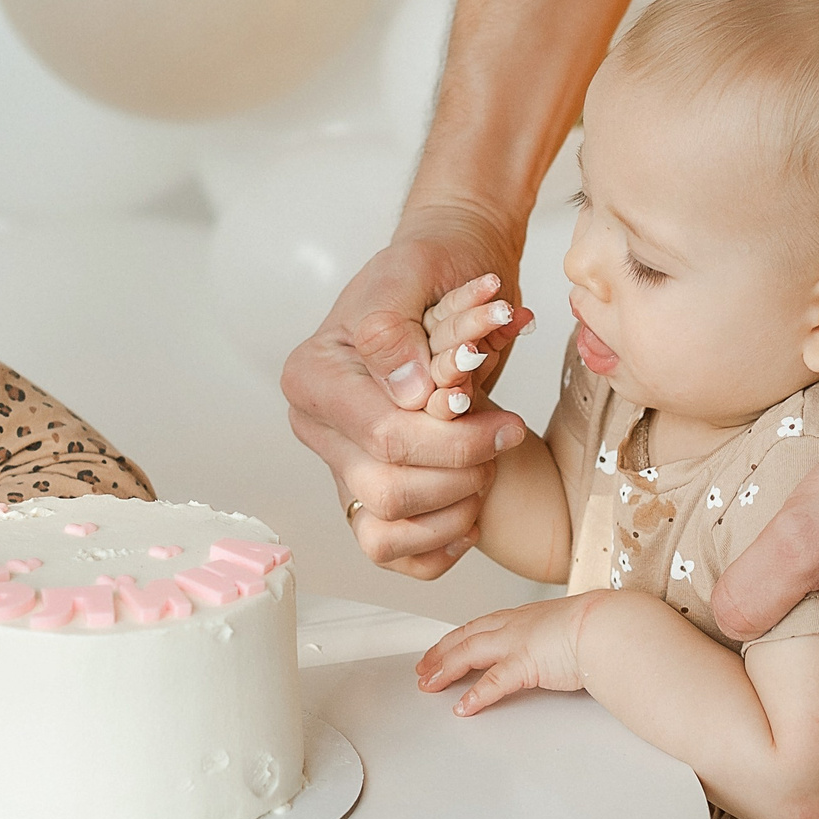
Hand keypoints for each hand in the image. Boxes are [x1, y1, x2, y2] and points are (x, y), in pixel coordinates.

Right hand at [282, 222, 532, 579]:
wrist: (447, 277)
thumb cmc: (431, 267)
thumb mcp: (413, 271)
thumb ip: (395, 328)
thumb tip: (407, 391)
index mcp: (313, 376)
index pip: (382, 435)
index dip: (452, 440)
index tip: (505, 422)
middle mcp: (317, 426)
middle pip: (387, 488)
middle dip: (461, 473)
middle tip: (505, 439)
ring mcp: (340, 464)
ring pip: (388, 528)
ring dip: (454, 508)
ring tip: (491, 465)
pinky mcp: (366, 492)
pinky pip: (393, 551)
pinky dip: (439, 543)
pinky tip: (472, 509)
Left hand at [416, 593, 602, 713]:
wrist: (612, 625)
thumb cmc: (604, 626)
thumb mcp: (574, 626)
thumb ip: (560, 637)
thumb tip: (565, 648)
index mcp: (527, 616)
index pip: (483, 625)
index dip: (460, 637)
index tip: (445, 647)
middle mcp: (516, 626)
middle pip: (466, 637)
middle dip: (441, 653)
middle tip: (424, 668)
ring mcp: (517, 644)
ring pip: (469, 654)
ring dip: (446, 670)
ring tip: (429, 685)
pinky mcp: (524, 665)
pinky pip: (492, 683)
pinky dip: (475, 696)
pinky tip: (463, 707)